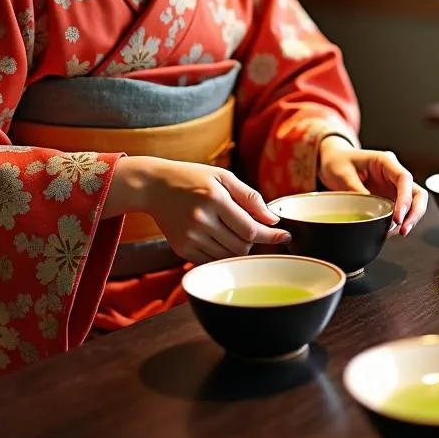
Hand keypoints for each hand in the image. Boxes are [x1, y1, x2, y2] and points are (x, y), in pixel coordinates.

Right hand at [107, 157, 290, 264]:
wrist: (154, 186)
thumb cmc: (193, 178)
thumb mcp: (223, 177)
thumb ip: (250, 197)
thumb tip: (272, 219)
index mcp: (214, 198)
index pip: (250, 228)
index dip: (270, 235)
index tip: (284, 236)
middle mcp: (201, 220)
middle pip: (242, 246)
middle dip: (254, 241)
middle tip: (253, 229)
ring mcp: (190, 237)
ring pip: (229, 256)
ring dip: (240, 248)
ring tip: (234, 231)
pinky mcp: (182, 249)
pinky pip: (212, 260)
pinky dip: (223, 254)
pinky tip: (220, 238)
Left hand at [316, 137, 427, 235]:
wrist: (333, 161)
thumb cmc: (338, 161)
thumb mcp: (342, 174)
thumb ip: (357, 191)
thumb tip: (369, 213)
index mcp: (384, 161)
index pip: (404, 178)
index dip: (405, 199)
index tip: (397, 217)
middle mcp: (393, 174)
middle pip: (417, 192)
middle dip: (415, 213)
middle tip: (403, 230)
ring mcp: (393, 186)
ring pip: (413, 203)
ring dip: (409, 220)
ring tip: (393, 232)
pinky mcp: (389, 198)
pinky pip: (401, 211)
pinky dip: (397, 223)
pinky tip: (387, 231)